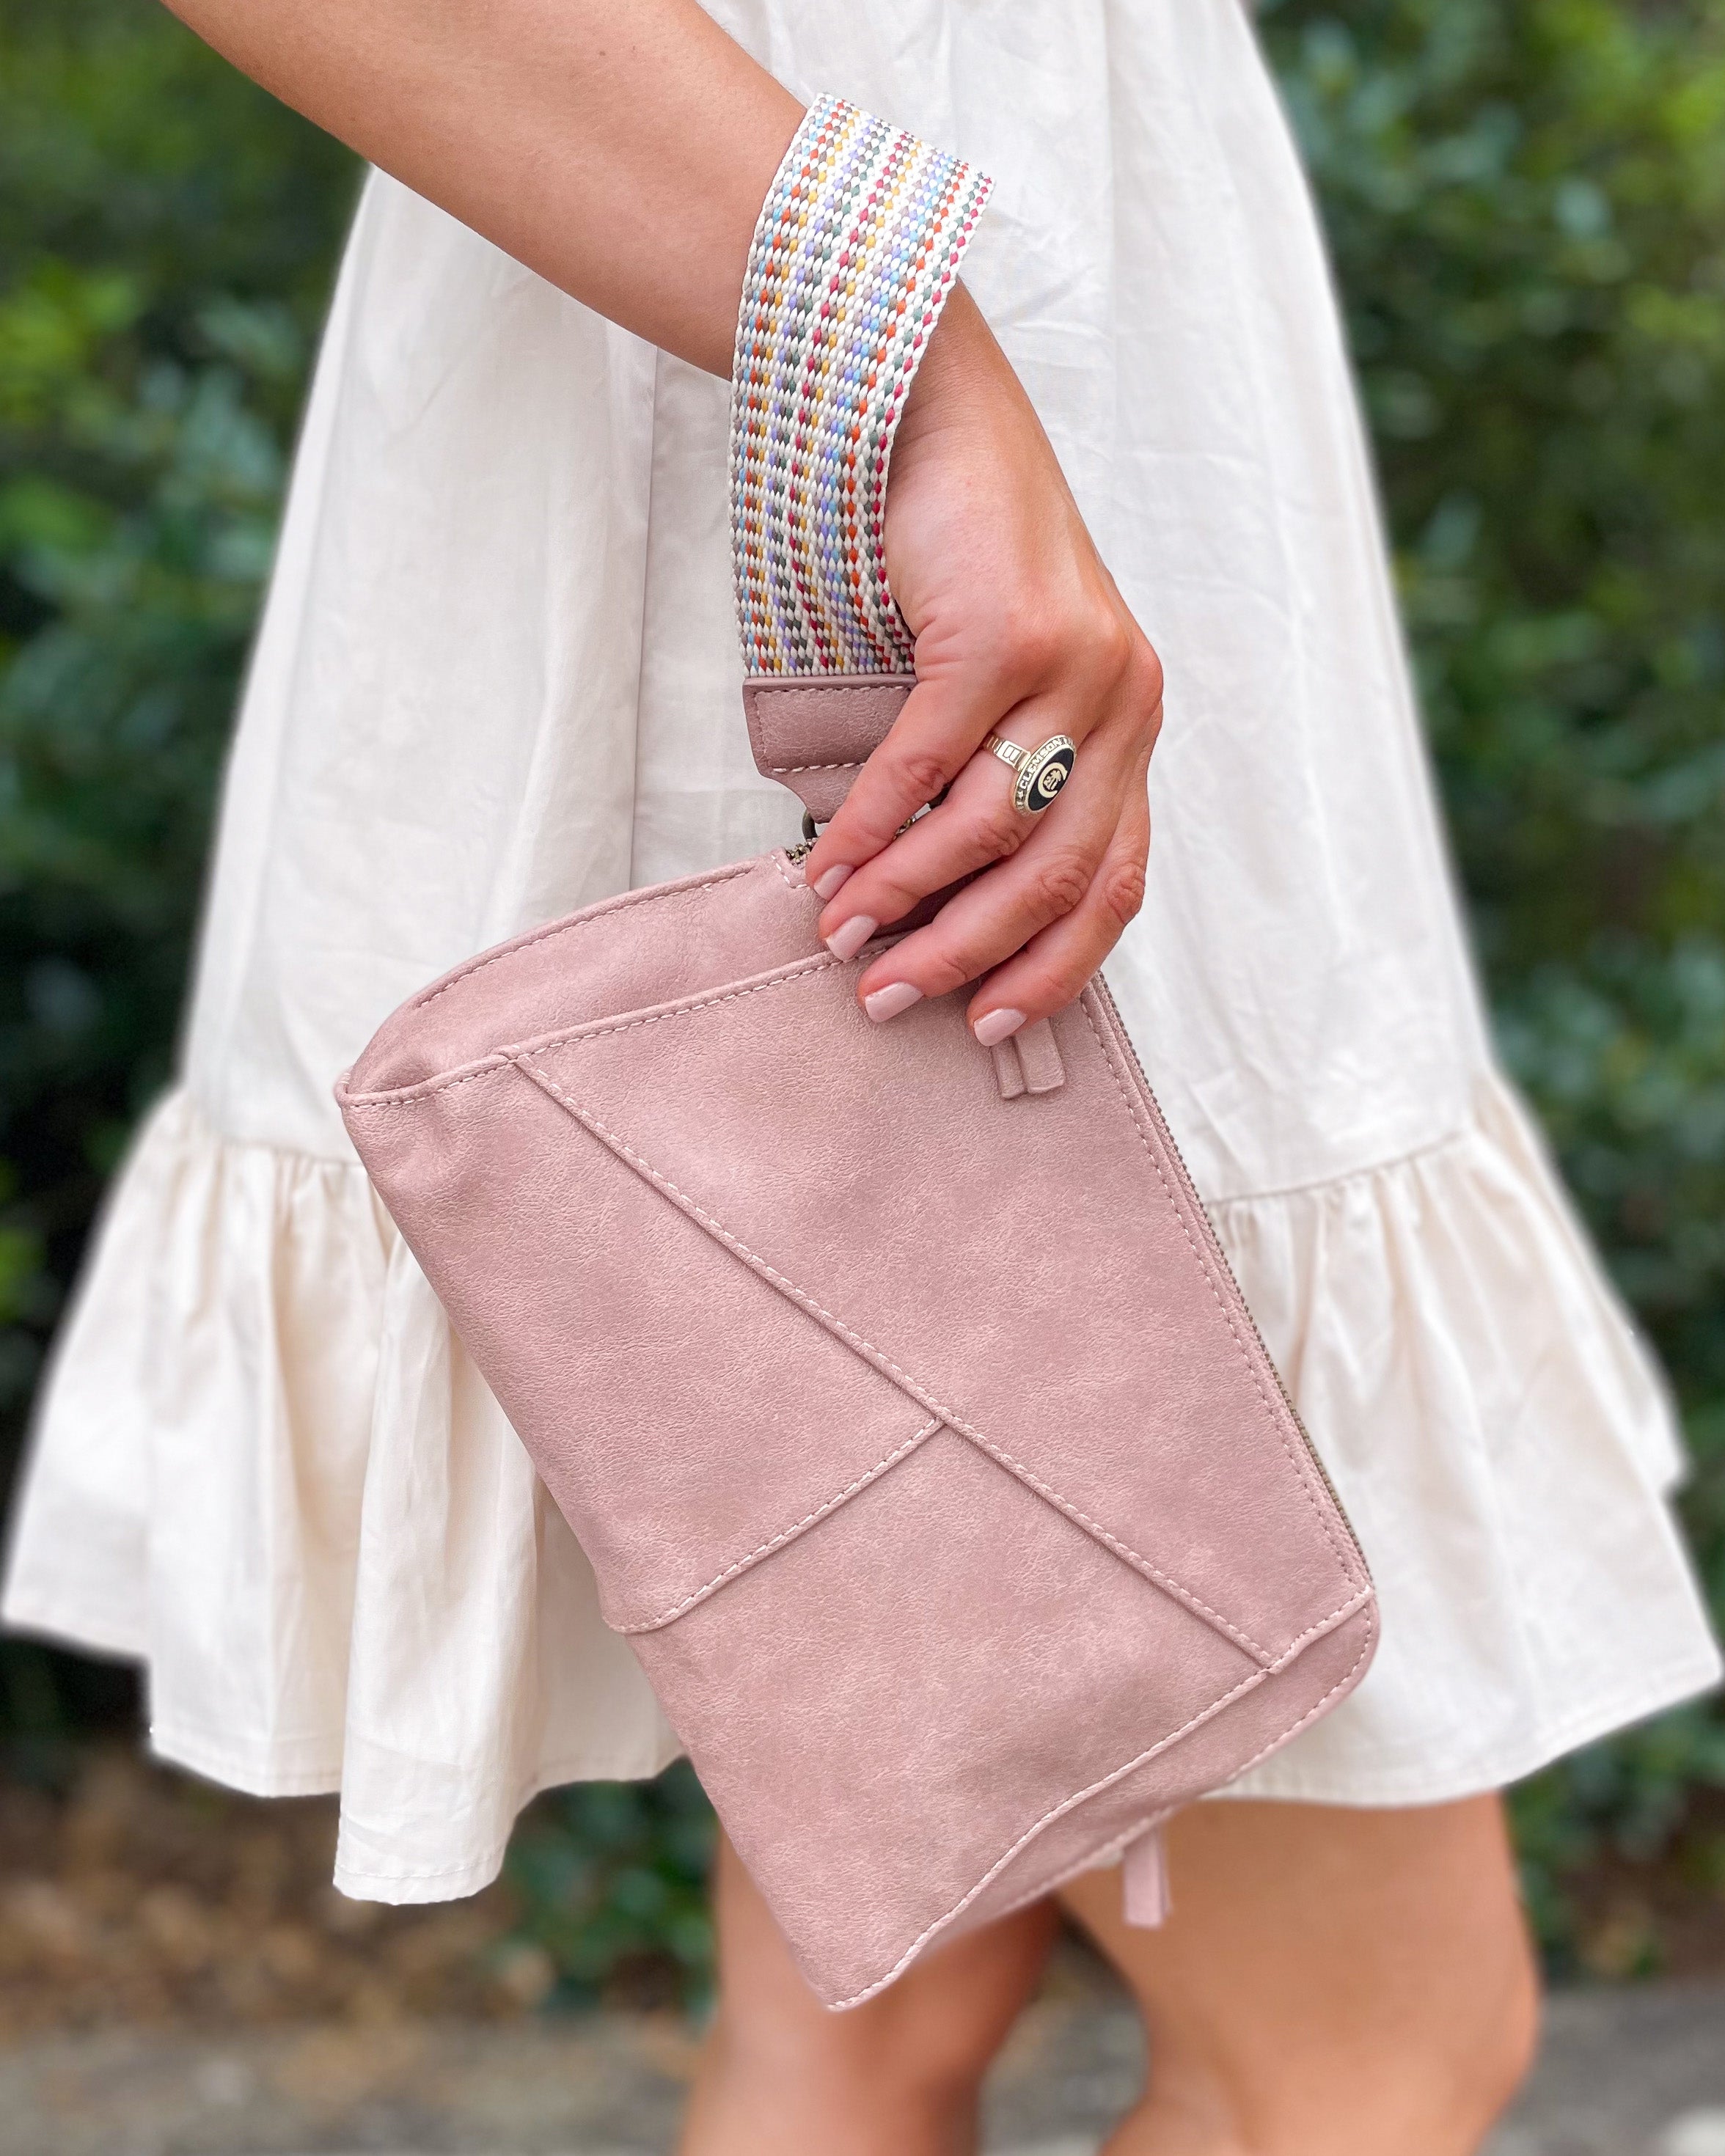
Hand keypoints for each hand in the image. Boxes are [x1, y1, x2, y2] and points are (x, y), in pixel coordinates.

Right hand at [802, 286, 1162, 1043]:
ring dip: (906, 896)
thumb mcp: (1010, 677)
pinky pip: (929, 764)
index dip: (1055, 965)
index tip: (989, 1025)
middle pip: (1058, 871)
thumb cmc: (961, 560)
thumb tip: (936, 901)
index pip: (1117, 879)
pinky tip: (828, 864)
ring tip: (841, 935)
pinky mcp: (1003, 633)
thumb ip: (1005, 772)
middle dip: (968, 952)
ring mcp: (1071, 664)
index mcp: (1132, 723)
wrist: (935, 413)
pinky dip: (873, 827)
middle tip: (891, 997)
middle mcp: (1124, 699)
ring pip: (990, 828)